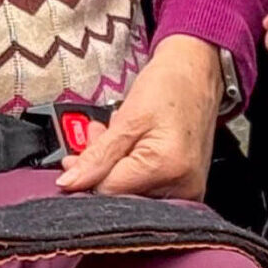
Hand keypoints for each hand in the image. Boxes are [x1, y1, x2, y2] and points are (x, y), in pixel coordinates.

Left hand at [55, 36, 222, 199]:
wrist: (197, 72)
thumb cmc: (170, 86)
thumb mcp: (127, 117)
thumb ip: (97, 156)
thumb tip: (69, 182)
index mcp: (167, 168)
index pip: (110, 191)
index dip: (88, 175)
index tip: (75, 157)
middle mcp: (183, 187)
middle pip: (123, 194)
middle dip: (102, 169)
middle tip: (96, 139)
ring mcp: (188, 188)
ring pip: (133, 190)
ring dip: (116, 166)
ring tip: (114, 135)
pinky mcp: (186, 185)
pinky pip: (149, 186)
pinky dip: (133, 167)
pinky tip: (130, 146)